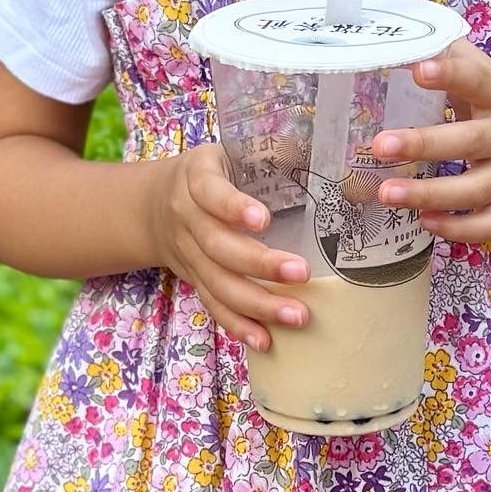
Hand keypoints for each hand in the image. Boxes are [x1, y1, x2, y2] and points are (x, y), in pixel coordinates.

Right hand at [147, 144, 310, 350]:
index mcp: (196, 178)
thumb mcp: (228, 151)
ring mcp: (188, 254)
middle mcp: (187, 218)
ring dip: (257, 305)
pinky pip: (213, 306)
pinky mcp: (194, 280)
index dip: (233, 207)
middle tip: (301, 274)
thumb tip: (337, 156)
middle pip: (219, 247)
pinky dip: (238, 326)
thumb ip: (269, 153)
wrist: (152, 206)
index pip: (211, 192)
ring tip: (296, 316)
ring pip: (218, 284)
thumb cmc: (210, 173)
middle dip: (260, 265)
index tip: (262, 219)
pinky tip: (265, 341)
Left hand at [372, 41, 490, 243]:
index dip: (450, 75)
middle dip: (424, 144)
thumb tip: (397, 37)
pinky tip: (423, 221)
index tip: (416, 71)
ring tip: (385, 193)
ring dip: (428, 193)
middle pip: (471, 141)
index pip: (479, 80)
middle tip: (380, 145)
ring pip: (474, 191)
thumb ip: (450, 59)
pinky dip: (455, 229)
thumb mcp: (486, 82)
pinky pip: (485, 226)